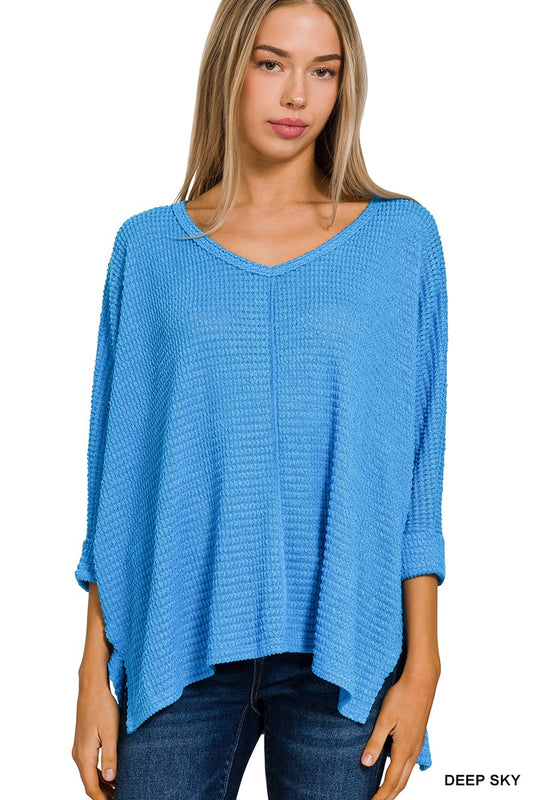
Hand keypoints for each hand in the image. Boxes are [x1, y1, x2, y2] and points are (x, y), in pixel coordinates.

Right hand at [72, 681, 119, 798]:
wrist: (92, 687)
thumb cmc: (102, 706)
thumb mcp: (111, 732)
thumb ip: (110, 757)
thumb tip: (110, 779)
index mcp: (84, 755)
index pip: (91, 787)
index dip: (102, 799)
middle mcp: (78, 754)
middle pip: (89, 783)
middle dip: (103, 794)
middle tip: (121, 796)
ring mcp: (79, 748)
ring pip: (89, 774)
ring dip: (102, 784)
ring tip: (118, 790)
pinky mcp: (83, 742)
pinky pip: (90, 764)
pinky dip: (99, 773)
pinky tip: (112, 774)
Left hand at [361, 666, 439, 799]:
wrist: (421, 682)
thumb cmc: (402, 696)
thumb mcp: (384, 719)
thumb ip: (375, 742)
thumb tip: (365, 763)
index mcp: (404, 748)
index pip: (391, 781)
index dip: (380, 795)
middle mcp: (414, 751)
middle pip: (401, 782)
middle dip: (389, 795)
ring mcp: (417, 745)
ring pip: (407, 774)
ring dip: (395, 786)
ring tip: (383, 792)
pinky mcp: (418, 738)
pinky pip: (410, 763)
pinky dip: (401, 774)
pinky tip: (394, 770)